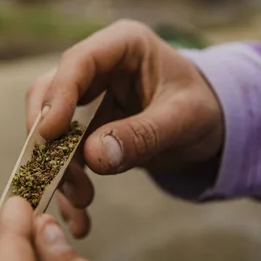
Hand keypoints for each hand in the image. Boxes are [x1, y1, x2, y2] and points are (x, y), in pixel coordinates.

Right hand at [26, 20, 223, 237]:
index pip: (78, 62)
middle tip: (62, 178)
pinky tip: (79, 216)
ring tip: (82, 201)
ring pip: (50, 129)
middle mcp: (97, 66)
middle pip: (49, 94)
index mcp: (122, 44)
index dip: (58, 96)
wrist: (211, 126)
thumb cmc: (203, 107)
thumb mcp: (184, 120)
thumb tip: (94, 157)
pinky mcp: (85, 126)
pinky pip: (65, 154)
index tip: (49, 135)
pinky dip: (69, 184)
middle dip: (52, 141)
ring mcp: (87, 97)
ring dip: (59, 168)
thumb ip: (143, 135)